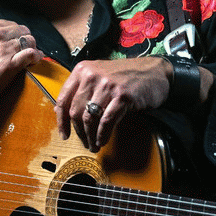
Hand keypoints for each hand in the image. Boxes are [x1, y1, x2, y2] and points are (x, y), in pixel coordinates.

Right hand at [0, 18, 43, 127]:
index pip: (10, 24)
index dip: (15, 35)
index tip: (16, 42)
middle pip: (22, 31)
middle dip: (25, 40)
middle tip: (25, 50)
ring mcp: (2, 48)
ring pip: (29, 41)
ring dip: (32, 49)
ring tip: (31, 57)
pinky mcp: (9, 65)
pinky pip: (31, 54)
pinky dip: (36, 56)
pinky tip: (35, 61)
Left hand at [54, 57, 172, 151]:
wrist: (154, 71)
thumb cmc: (126, 75)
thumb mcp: (99, 75)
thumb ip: (82, 89)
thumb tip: (62, 112)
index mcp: (82, 70)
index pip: (63, 99)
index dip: (61, 121)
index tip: (64, 135)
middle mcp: (92, 75)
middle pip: (75, 111)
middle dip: (79, 132)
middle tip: (84, 143)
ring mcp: (107, 85)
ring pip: (89, 118)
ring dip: (90, 136)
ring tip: (94, 145)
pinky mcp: (122, 96)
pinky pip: (106, 121)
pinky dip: (103, 134)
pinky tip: (103, 140)